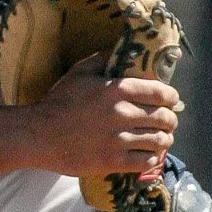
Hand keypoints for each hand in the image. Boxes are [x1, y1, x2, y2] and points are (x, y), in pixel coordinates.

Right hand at [20, 53, 179, 182]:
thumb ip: (102, 59)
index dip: (171, 97)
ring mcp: (119, 140)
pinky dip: (153, 158)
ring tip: (162, 139)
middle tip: (168, 121)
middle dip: (170, 119)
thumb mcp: (79, 73)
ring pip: (158, 140)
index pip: (159, 92)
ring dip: (165, 139)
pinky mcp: (113, 161)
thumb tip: (120, 50)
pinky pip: (146, 161)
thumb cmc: (58, 102)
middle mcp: (123, 114)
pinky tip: (150, 155)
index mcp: (117, 89)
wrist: (39, 135)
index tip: (172, 100)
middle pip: (163, 118)